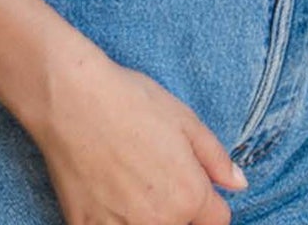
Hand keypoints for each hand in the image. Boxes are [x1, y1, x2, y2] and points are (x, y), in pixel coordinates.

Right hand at [26, 44, 247, 224]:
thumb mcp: (183, 117)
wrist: (69, 96)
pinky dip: (111, 219)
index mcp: (189, 197)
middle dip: (175, 208)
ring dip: (144, 216)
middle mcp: (160, 222)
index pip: (217, 220)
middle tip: (150, 174)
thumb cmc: (127, 99)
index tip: (186, 180)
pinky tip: (102, 191)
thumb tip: (238, 184)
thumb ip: (215, 157)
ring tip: (125, 181)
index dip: (205, 199)